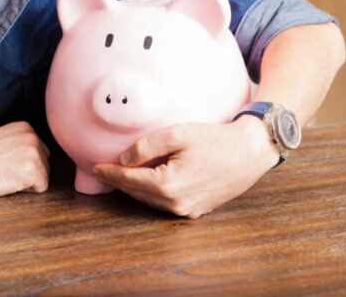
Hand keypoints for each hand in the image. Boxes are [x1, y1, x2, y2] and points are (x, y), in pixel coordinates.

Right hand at [0, 121, 49, 198]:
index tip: (3, 162)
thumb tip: (38, 156)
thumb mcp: (2, 140)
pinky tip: (8, 182)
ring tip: (4, 175)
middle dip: (28, 172)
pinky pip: (42, 187)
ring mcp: (33, 152)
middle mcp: (33, 136)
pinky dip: (27, 191)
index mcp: (25, 127)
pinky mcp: (32, 171)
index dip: (22, 163)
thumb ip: (20, 143)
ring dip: (27, 181)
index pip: (39, 151)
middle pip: (45, 164)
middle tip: (3, 170)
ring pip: (44, 176)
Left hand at [92, 118, 279, 217]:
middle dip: (118, 182)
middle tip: (102, 171)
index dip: (109, 172)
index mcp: (168, 185)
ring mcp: (188, 210)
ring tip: (120, 176)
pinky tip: (146, 183)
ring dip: (134, 189)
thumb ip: (146, 147)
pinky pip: (166, 204)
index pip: (128, 180)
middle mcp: (176, 204)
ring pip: (151, 201)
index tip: (95, 166)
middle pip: (137, 193)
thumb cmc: (216, 139)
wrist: (250, 152)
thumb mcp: (177, 134)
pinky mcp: (197, 210)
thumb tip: (124, 160)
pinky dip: (152, 194)